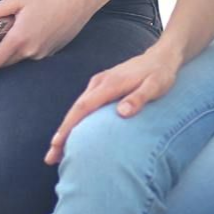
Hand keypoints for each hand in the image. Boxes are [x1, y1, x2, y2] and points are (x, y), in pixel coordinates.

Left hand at [0, 0, 90, 70]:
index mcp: (19, 39)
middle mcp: (30, 51)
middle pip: (5, 63)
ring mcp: (43, 53)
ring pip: (20, 58)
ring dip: (13, 50)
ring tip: (19, 29)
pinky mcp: (53, 51)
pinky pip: (34, 54)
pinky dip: (28, 47)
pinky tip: (35, 30)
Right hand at [44, 43, 180, 163]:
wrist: (163, 56)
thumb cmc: (161, 73)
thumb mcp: (156, 85)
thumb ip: (139, 98)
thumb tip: (122, 113)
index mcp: (111, 83)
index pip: (84, 107)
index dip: (70, 126)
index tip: (57, 144)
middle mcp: (100, 82)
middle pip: (76, 109)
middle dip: (62, 133)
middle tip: (50, 157)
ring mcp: (100, 82)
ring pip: (78, 108)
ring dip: (66, 128)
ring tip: (56, 152)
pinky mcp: (102, 85)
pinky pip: (85, 105)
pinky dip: (76, 120)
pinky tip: (73, 134)